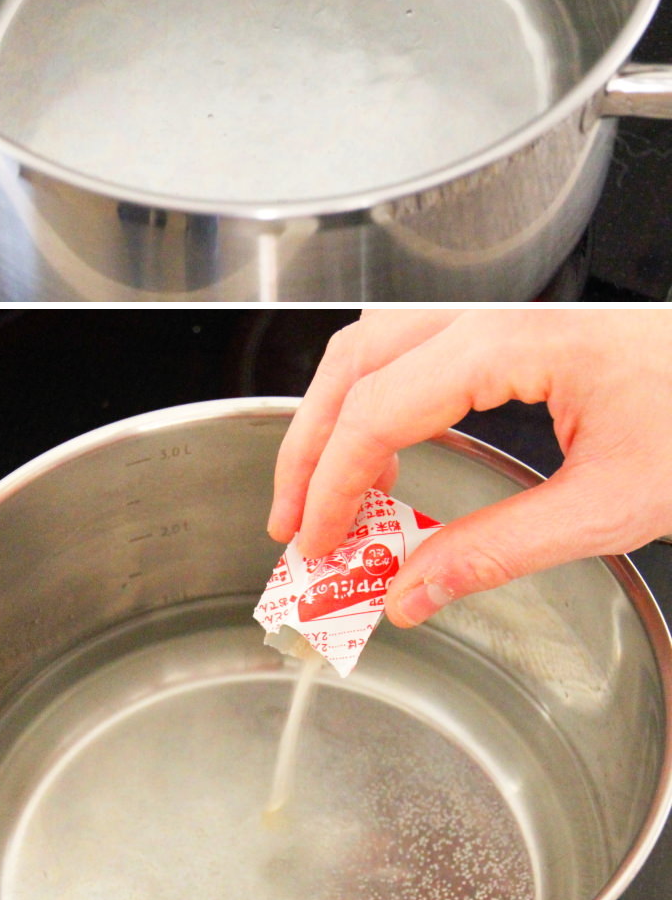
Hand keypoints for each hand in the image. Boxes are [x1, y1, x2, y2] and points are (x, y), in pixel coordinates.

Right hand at [268, 309, 671, 627]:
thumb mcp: (607, 507)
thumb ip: (496, 551)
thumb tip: (410, 592)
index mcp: (518, 339)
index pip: (380, 409)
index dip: (329, 484)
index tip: (312, 545)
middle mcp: (499, 308)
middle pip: (357, 361)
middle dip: (310, 447)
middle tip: (292, 527)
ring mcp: (506, 306)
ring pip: (378, 343)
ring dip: (339, 418)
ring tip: (330, 500)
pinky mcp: (519, 320)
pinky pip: (418, 344)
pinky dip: (380, 398)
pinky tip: (383, 456)